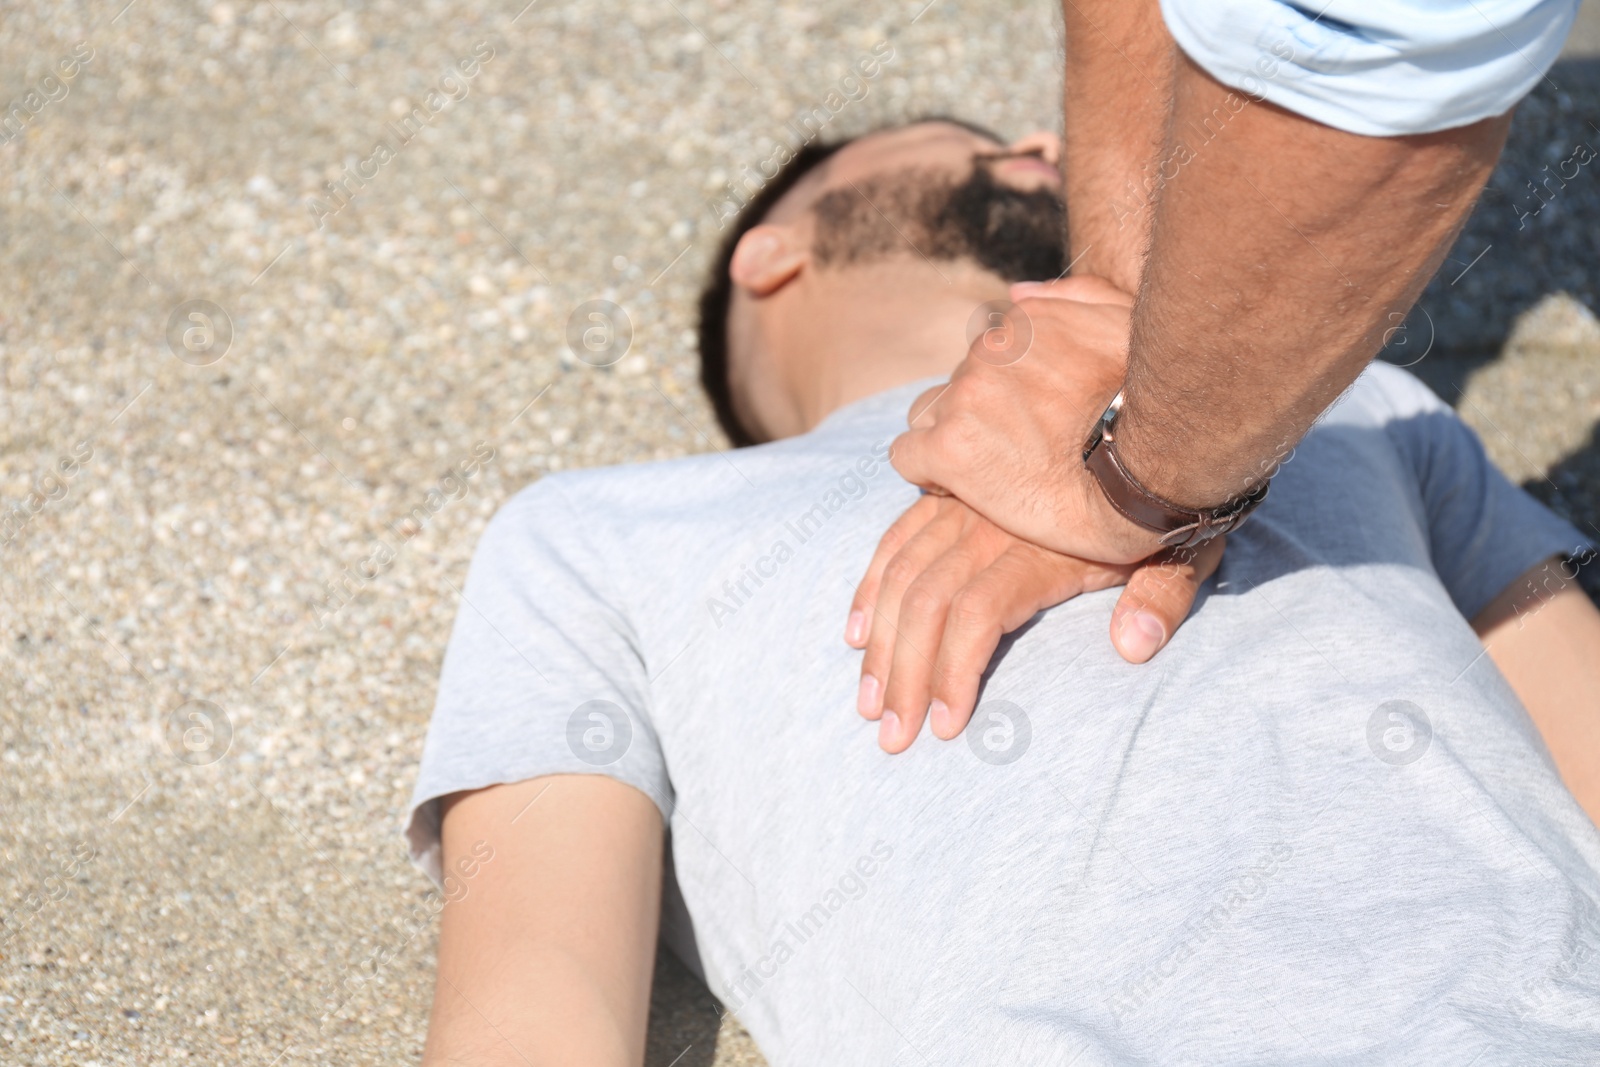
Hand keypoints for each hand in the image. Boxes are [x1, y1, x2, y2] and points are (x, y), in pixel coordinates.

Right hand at [846, 493, 1223, 752]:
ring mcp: (965, 504)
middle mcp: (989, 525)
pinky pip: (898, 534)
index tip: (942, 730)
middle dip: (903, 678)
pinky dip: (873, 585)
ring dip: (880, 643)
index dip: (952, 676)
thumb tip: (1134, 644)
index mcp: (1038, 549)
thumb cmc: (1168, 494)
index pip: (975, 619)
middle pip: (927, 605)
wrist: (1151, 410)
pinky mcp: (953, 487)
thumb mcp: (1183, 547)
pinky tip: (859, 630)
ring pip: (903, 574)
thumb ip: (1161, 596)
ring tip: (868, 701)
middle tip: (890, 736)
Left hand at [889, 276, 1157, 562]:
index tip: (1029, 422)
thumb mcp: (1127, 325)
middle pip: (958, 386)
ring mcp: (967, 397)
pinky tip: (961, 489)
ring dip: (953, 440)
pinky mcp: (952, 447)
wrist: (1155, 469)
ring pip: (929, 417)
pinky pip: (908, 456)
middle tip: (1021, 454)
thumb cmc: (1155, 403)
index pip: (985, 353)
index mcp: (1024, 322)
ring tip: (995, 473)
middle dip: (980, 417)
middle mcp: (989, 351)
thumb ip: (1077, 297)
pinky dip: (929, 474)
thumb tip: (1017, 291)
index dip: (1002, 393)